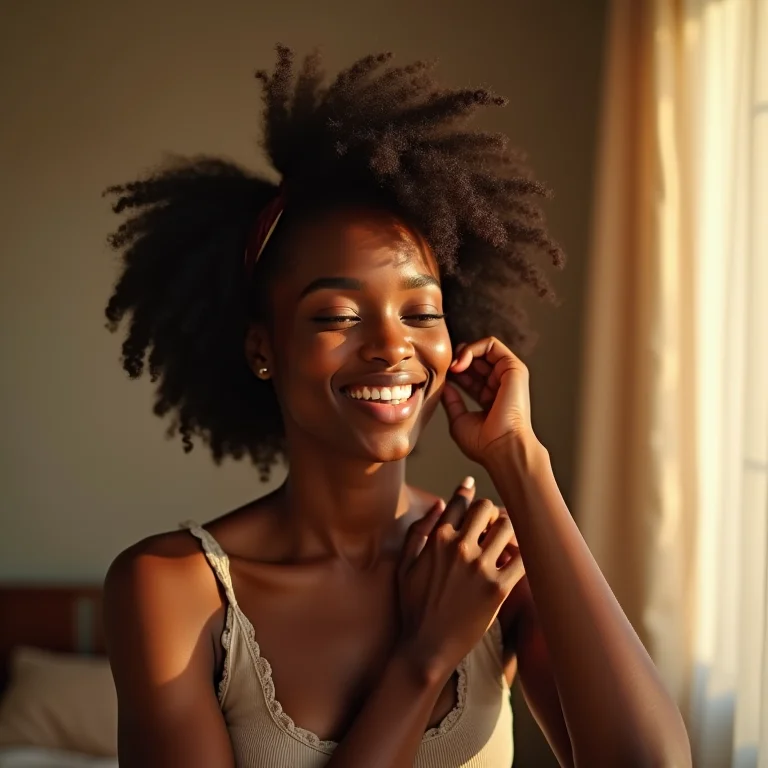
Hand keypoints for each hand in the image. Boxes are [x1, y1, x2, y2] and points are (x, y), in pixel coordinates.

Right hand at [396, 478, 523, 682]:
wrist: (426, 648)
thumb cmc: (413, 606)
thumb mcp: (404, 564)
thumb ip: (419, 530)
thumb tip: (438, 503)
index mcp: (438, 539)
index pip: (460, 502)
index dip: (467, 493)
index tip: (472, 489)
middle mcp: (460, 548)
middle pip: (487, 509)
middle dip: (489, 512)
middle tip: (490, 524)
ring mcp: (480, 568)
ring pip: (508, 528)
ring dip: (508, 530)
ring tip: (504, 542)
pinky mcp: (498, 590)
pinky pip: (522, 559)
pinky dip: (523, 554)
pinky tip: (515, 560)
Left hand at [440, 336, 538, 465]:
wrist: (502, 448)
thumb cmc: (484, 443)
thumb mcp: (459, 420)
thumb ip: (452, 401)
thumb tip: (444, 386)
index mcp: (489, 397)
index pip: (469, 375)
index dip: (453, 372)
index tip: (441, 376)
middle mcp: (500, 384)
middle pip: (476, 360)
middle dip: (457, 359)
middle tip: (445, 368)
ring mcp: (507, 375)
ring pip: (483, 349)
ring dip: (463, 352)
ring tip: (453, 367)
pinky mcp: (513, 367)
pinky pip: (492, 344)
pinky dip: (473, 348)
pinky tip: (460, 363)